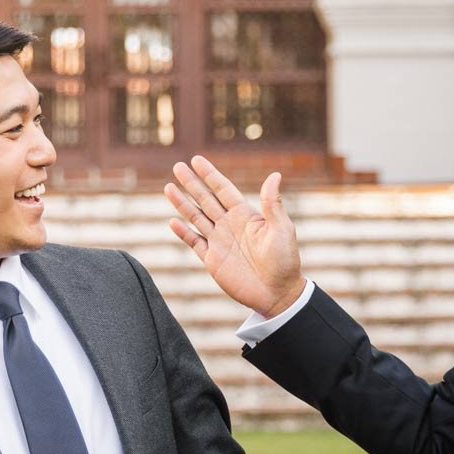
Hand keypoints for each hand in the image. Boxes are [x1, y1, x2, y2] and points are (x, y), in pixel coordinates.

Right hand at [165, 154, 303, 316]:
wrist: (277, 294)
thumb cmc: (284, 261)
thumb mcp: (281, 229)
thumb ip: (272, 203)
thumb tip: (275, 174)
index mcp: (245, 215)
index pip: (223, 189)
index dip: (210, 175)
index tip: (196, 160)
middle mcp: (230, 225)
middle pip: (206, 199)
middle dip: (191, 184)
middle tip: (178, 166)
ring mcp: (220, 242)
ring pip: (196, 218)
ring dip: (182, 204)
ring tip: (168, 188)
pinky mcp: (212, 260)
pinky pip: (194, 242)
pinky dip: (183, 233)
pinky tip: (172, 222)